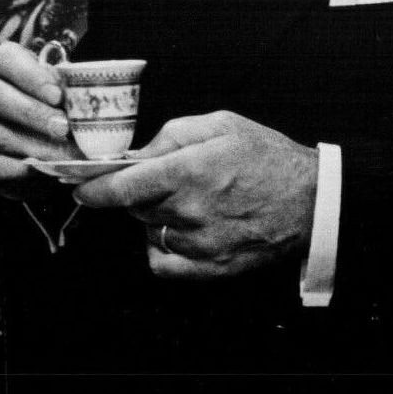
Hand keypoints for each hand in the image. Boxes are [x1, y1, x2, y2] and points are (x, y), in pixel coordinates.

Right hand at [0, 42, 75, 198]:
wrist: (44, 155)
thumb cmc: (58, 117)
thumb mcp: (66, 99)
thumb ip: (71, 93)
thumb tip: (86, 101)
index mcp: (6, 70)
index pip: (5, 58)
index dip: (28, 74)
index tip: (57, 95)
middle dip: (30, 111)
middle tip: (63, 128)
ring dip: (30, 145)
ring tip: (62, 157)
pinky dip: (13, 168)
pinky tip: (37, 170)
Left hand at [72, 111, 318, 278]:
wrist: (313, 199)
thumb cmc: (264, 156)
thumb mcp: (217, 125)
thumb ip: (169, 136)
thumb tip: (133, 154)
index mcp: (190, 172)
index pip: (122, 187)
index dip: (93, 189)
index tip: (79, 187)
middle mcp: (191, 211)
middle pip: (133, 207)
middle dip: (134, 193)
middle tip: (158, 182)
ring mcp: (201, 244)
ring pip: (148, 230)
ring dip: (152, 217)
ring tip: (182, 202)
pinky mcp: (212, 268)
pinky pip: (162, 264)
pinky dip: (160, 248)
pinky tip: (176, 231)